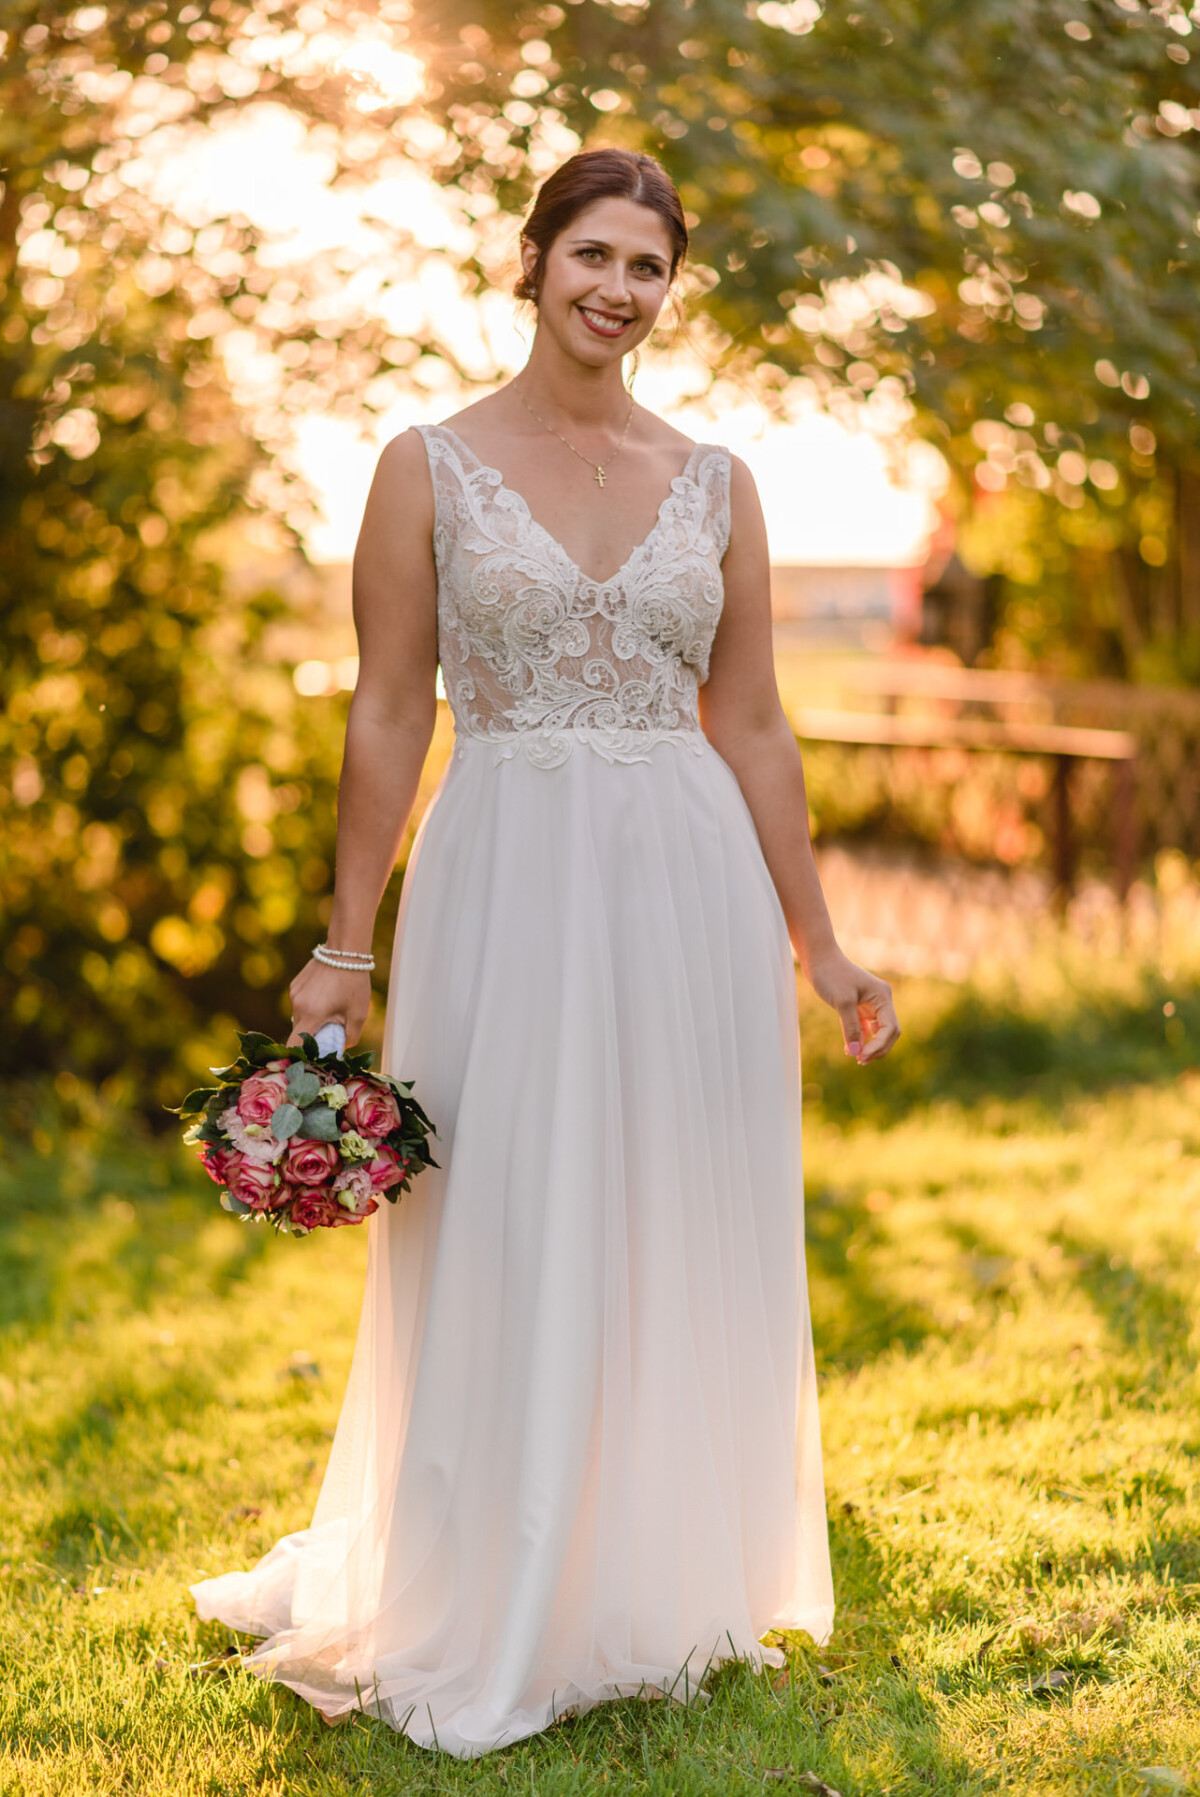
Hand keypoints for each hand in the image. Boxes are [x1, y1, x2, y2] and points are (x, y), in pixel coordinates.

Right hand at [287, 958, 371, 1048]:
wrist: (345, 950)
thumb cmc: (354, 982)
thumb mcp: (359, 1014)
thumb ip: (350, 1037)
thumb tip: (341, 1047)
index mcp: (311, 1015)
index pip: (295, 1045)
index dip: (300, 1055)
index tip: (312, 1058)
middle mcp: (297, 1005)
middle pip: (298, 1032)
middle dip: (312, 1037)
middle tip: (330, 1032)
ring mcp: (294, 994)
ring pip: (299, 1017)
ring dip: (311, 1020)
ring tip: (331, 1009)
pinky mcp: (295, 985)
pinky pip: (300, 1003)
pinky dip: (310, 1006)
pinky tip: (326, 996)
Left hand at [807, 947, 899, 1064]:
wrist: (818, 959)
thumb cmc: (831, 975)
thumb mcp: (842, 1002)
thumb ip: (851, 1028)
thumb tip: (855, 1052)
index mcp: (883, 996)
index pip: (890, 1028)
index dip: (879, 1046)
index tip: (861, 1057)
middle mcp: (881, 1001)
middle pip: (888, 1032)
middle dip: (877, 1048)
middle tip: (860, 1060)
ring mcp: (871, 1004)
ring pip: (878, 1032)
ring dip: (869, 1045)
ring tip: (855, 1057)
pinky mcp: (859, 1007)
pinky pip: (865, 1028)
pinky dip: (860, 1038)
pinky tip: (849, 1048)